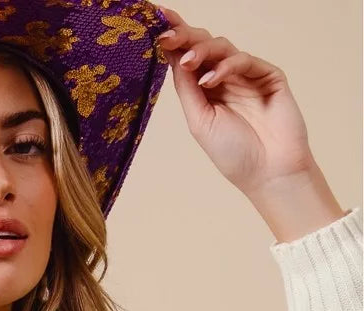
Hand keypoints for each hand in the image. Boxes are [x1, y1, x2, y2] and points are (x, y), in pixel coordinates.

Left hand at [155, 6, 314, 196]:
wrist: (268, 173)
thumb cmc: (234, 154)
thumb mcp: (199, 122)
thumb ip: (186, 89)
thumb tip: (171, 56)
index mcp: (206, 90)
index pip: (187, 58)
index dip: (174, 40)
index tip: (156, 22)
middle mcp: (225, 79)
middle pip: (203, 46)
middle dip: (184, 37)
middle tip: (167, 35)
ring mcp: (247, 75)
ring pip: (222, 47)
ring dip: (202, 50)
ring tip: (187, 62)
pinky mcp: (268, 75)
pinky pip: (244, 60)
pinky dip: (226, 66)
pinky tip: (211, 81)